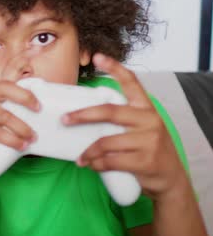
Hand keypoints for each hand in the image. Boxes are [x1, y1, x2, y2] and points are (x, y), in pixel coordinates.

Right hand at [0, 81, 38, 170]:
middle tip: (39, 114)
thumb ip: (18, 113)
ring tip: (32, 138)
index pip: (5, 85)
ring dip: (22, 127)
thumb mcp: (6, 124)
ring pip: (3, 115)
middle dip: (24, 99)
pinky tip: (21, 145)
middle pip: (3, 91)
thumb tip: (47, 114)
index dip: (23, 92)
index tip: (39, 105)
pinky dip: (11, 139)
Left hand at [63, 54, 187, 200]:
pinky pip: (110, 161)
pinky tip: (92, 165)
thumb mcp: (142, 129)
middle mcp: (149, 120)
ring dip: (88, 151)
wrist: (170, 178)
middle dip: (82, 115)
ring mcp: (148, 141)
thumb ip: (122, 120)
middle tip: (64, 119)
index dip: (114, 68)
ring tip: (81, 158)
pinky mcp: (144, 161)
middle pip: (109, 112)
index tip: (97, 57)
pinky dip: (96, 164)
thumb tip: (85, 116)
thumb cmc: (149, 150)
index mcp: (146, 109)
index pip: (131, 83)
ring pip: (106, 142)